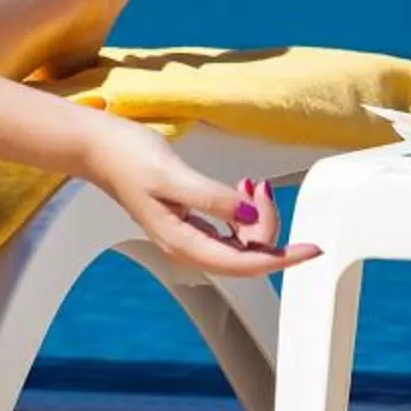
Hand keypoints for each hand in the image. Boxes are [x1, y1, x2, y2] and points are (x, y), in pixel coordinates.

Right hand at [82, 121, 319, 277]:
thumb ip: (212, 199)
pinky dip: (244, 214)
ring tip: (251, 184)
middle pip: (247, 255)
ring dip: (256, 218)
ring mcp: (187, 238)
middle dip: (267, 225)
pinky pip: (229, 231)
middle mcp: (187, 248)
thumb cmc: (128, 157)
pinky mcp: (188, 223)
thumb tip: (249, 219)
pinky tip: (242, 190)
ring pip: (241, 243)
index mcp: (182, 243)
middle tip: (259, 186)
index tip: (313, 249)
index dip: (283, 258)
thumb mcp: (173, 175)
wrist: (98, 147)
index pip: (245, 263)